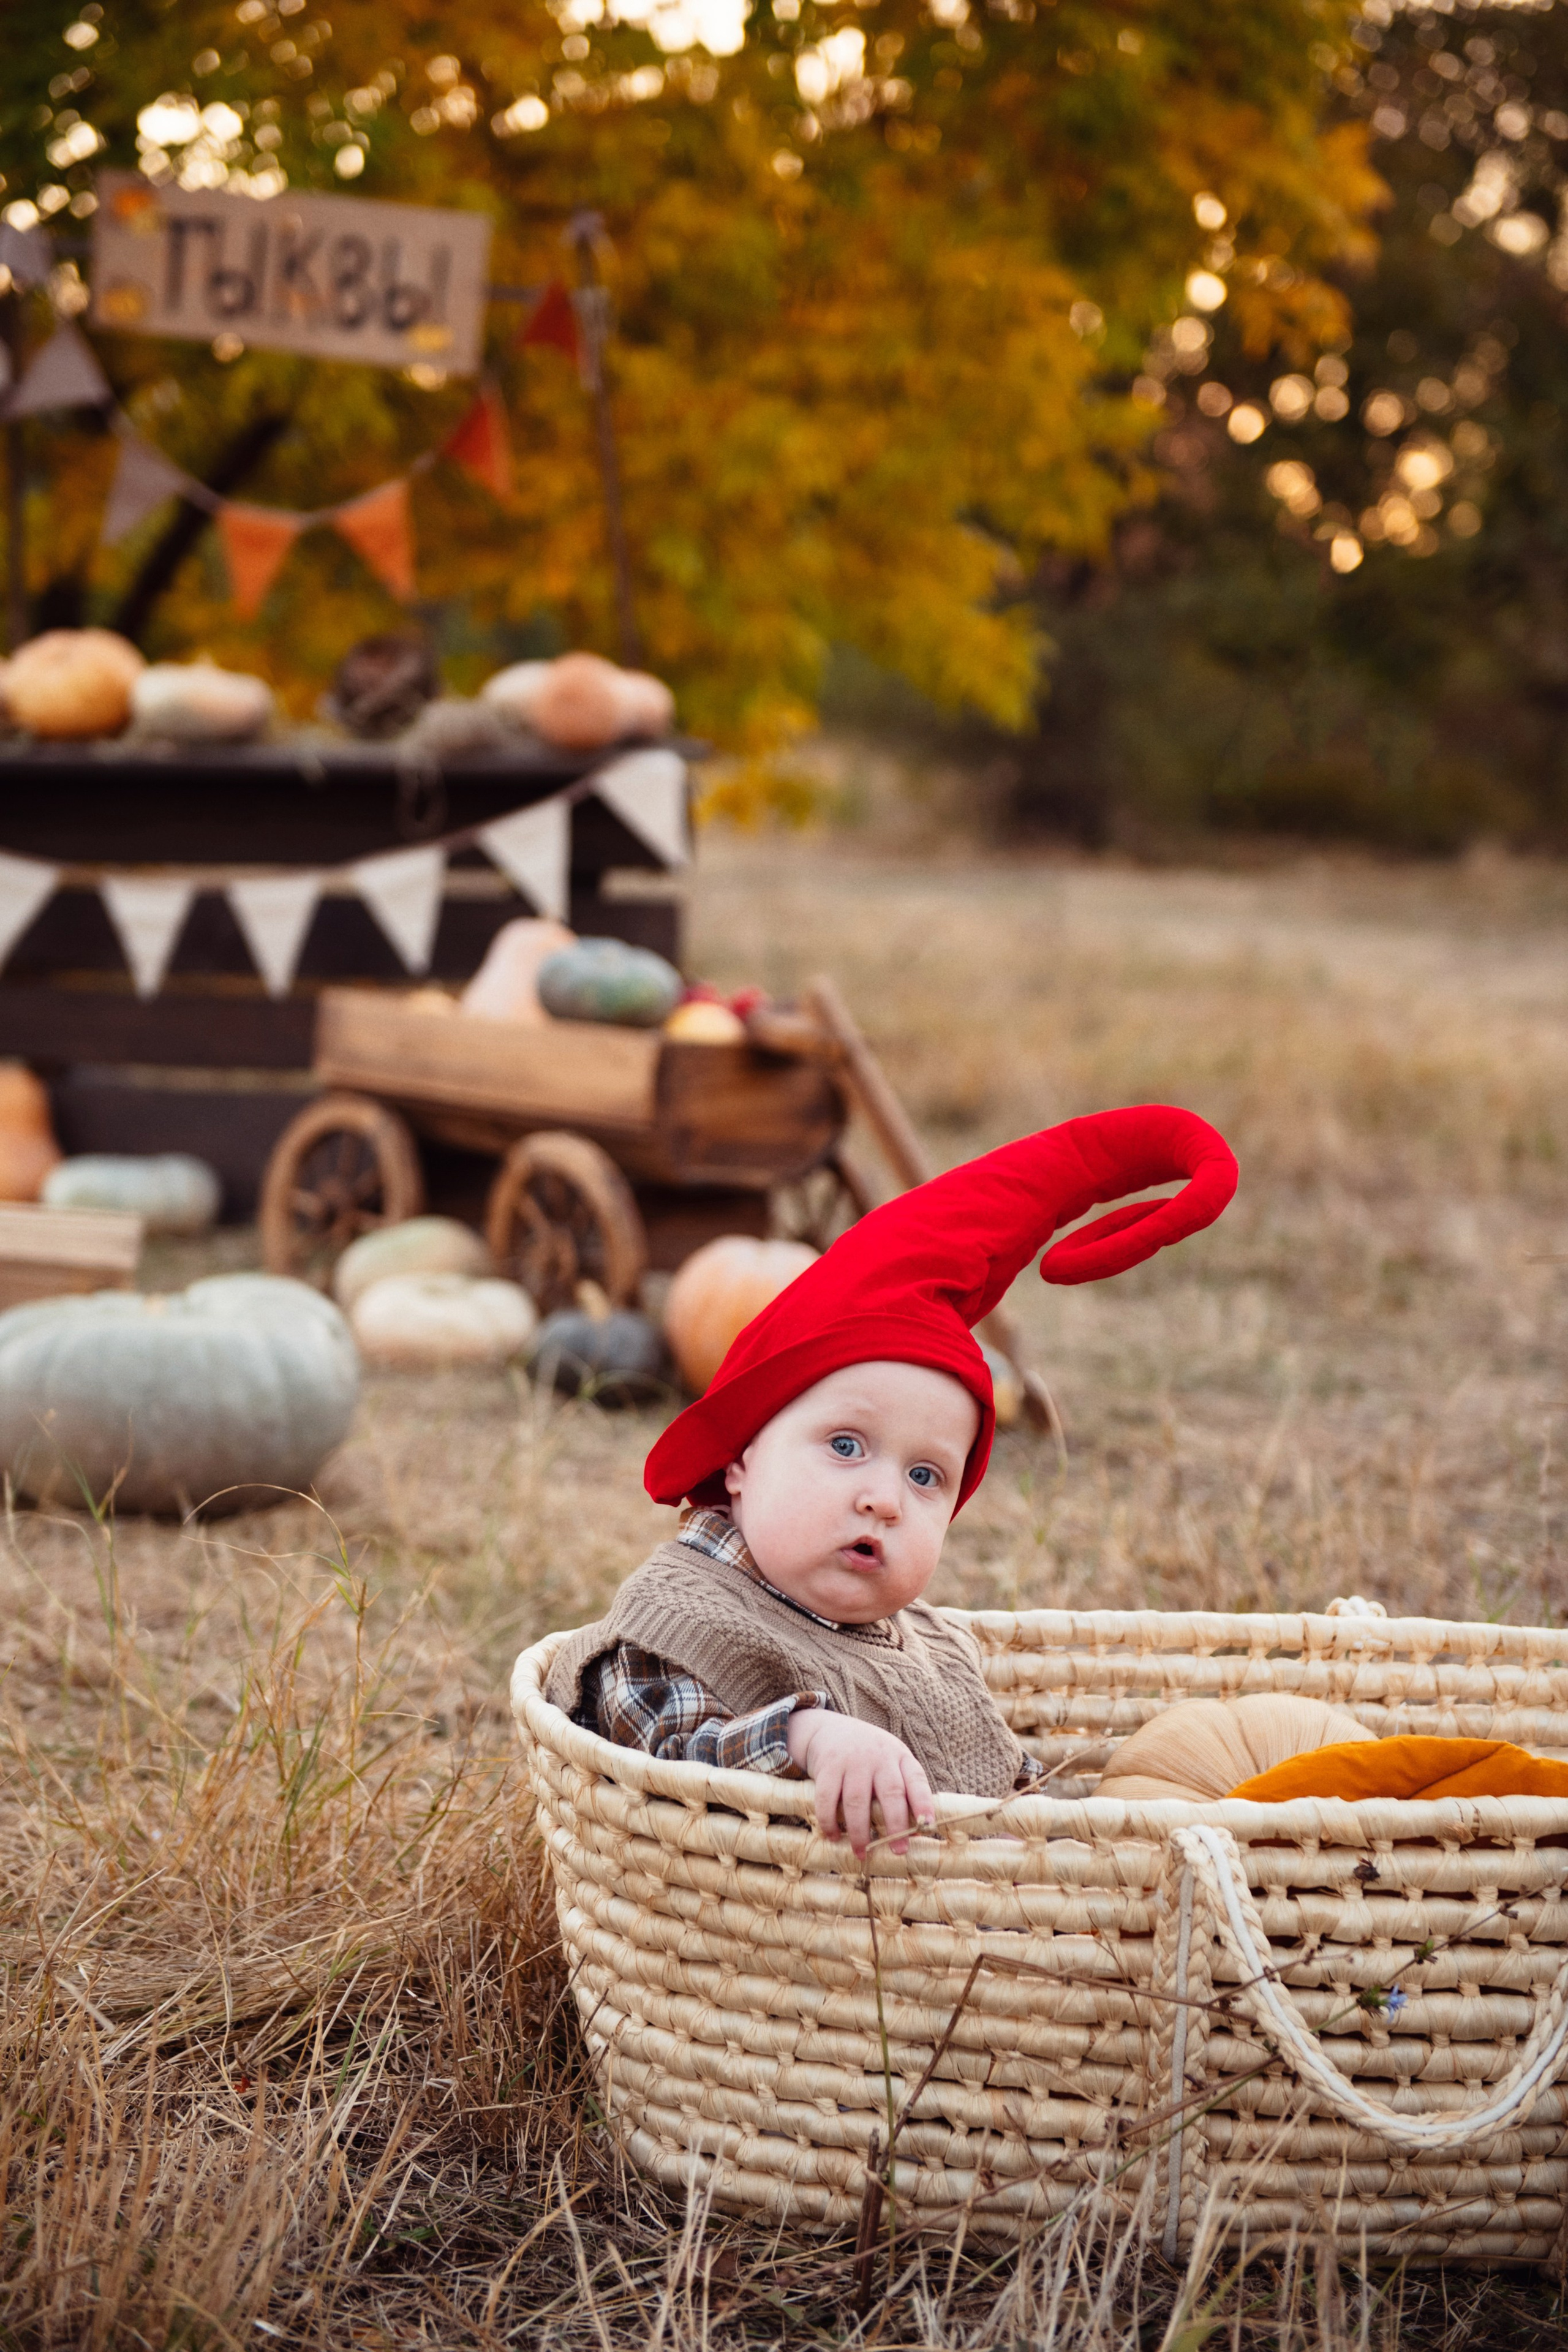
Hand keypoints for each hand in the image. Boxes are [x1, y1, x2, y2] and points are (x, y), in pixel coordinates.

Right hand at [786, 1708, 934, 1856]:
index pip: (917, 1780)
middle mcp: (879, 1757)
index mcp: (899, 1757)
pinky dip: (829, 1821)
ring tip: (862, 1852)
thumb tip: (916, 1834)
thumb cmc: (868, 1756)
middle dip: (895, 1825)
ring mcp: (852, 1760)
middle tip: (898, 1851)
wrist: (830, 1729)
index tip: (929, 1825)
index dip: (924, 1803)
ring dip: (859, 1831)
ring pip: (857, 1801)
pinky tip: (833, 1836)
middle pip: (891, 1792)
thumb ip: (902, 1790)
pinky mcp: (828, 1766)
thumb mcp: (890, 1763)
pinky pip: (827, 1798)